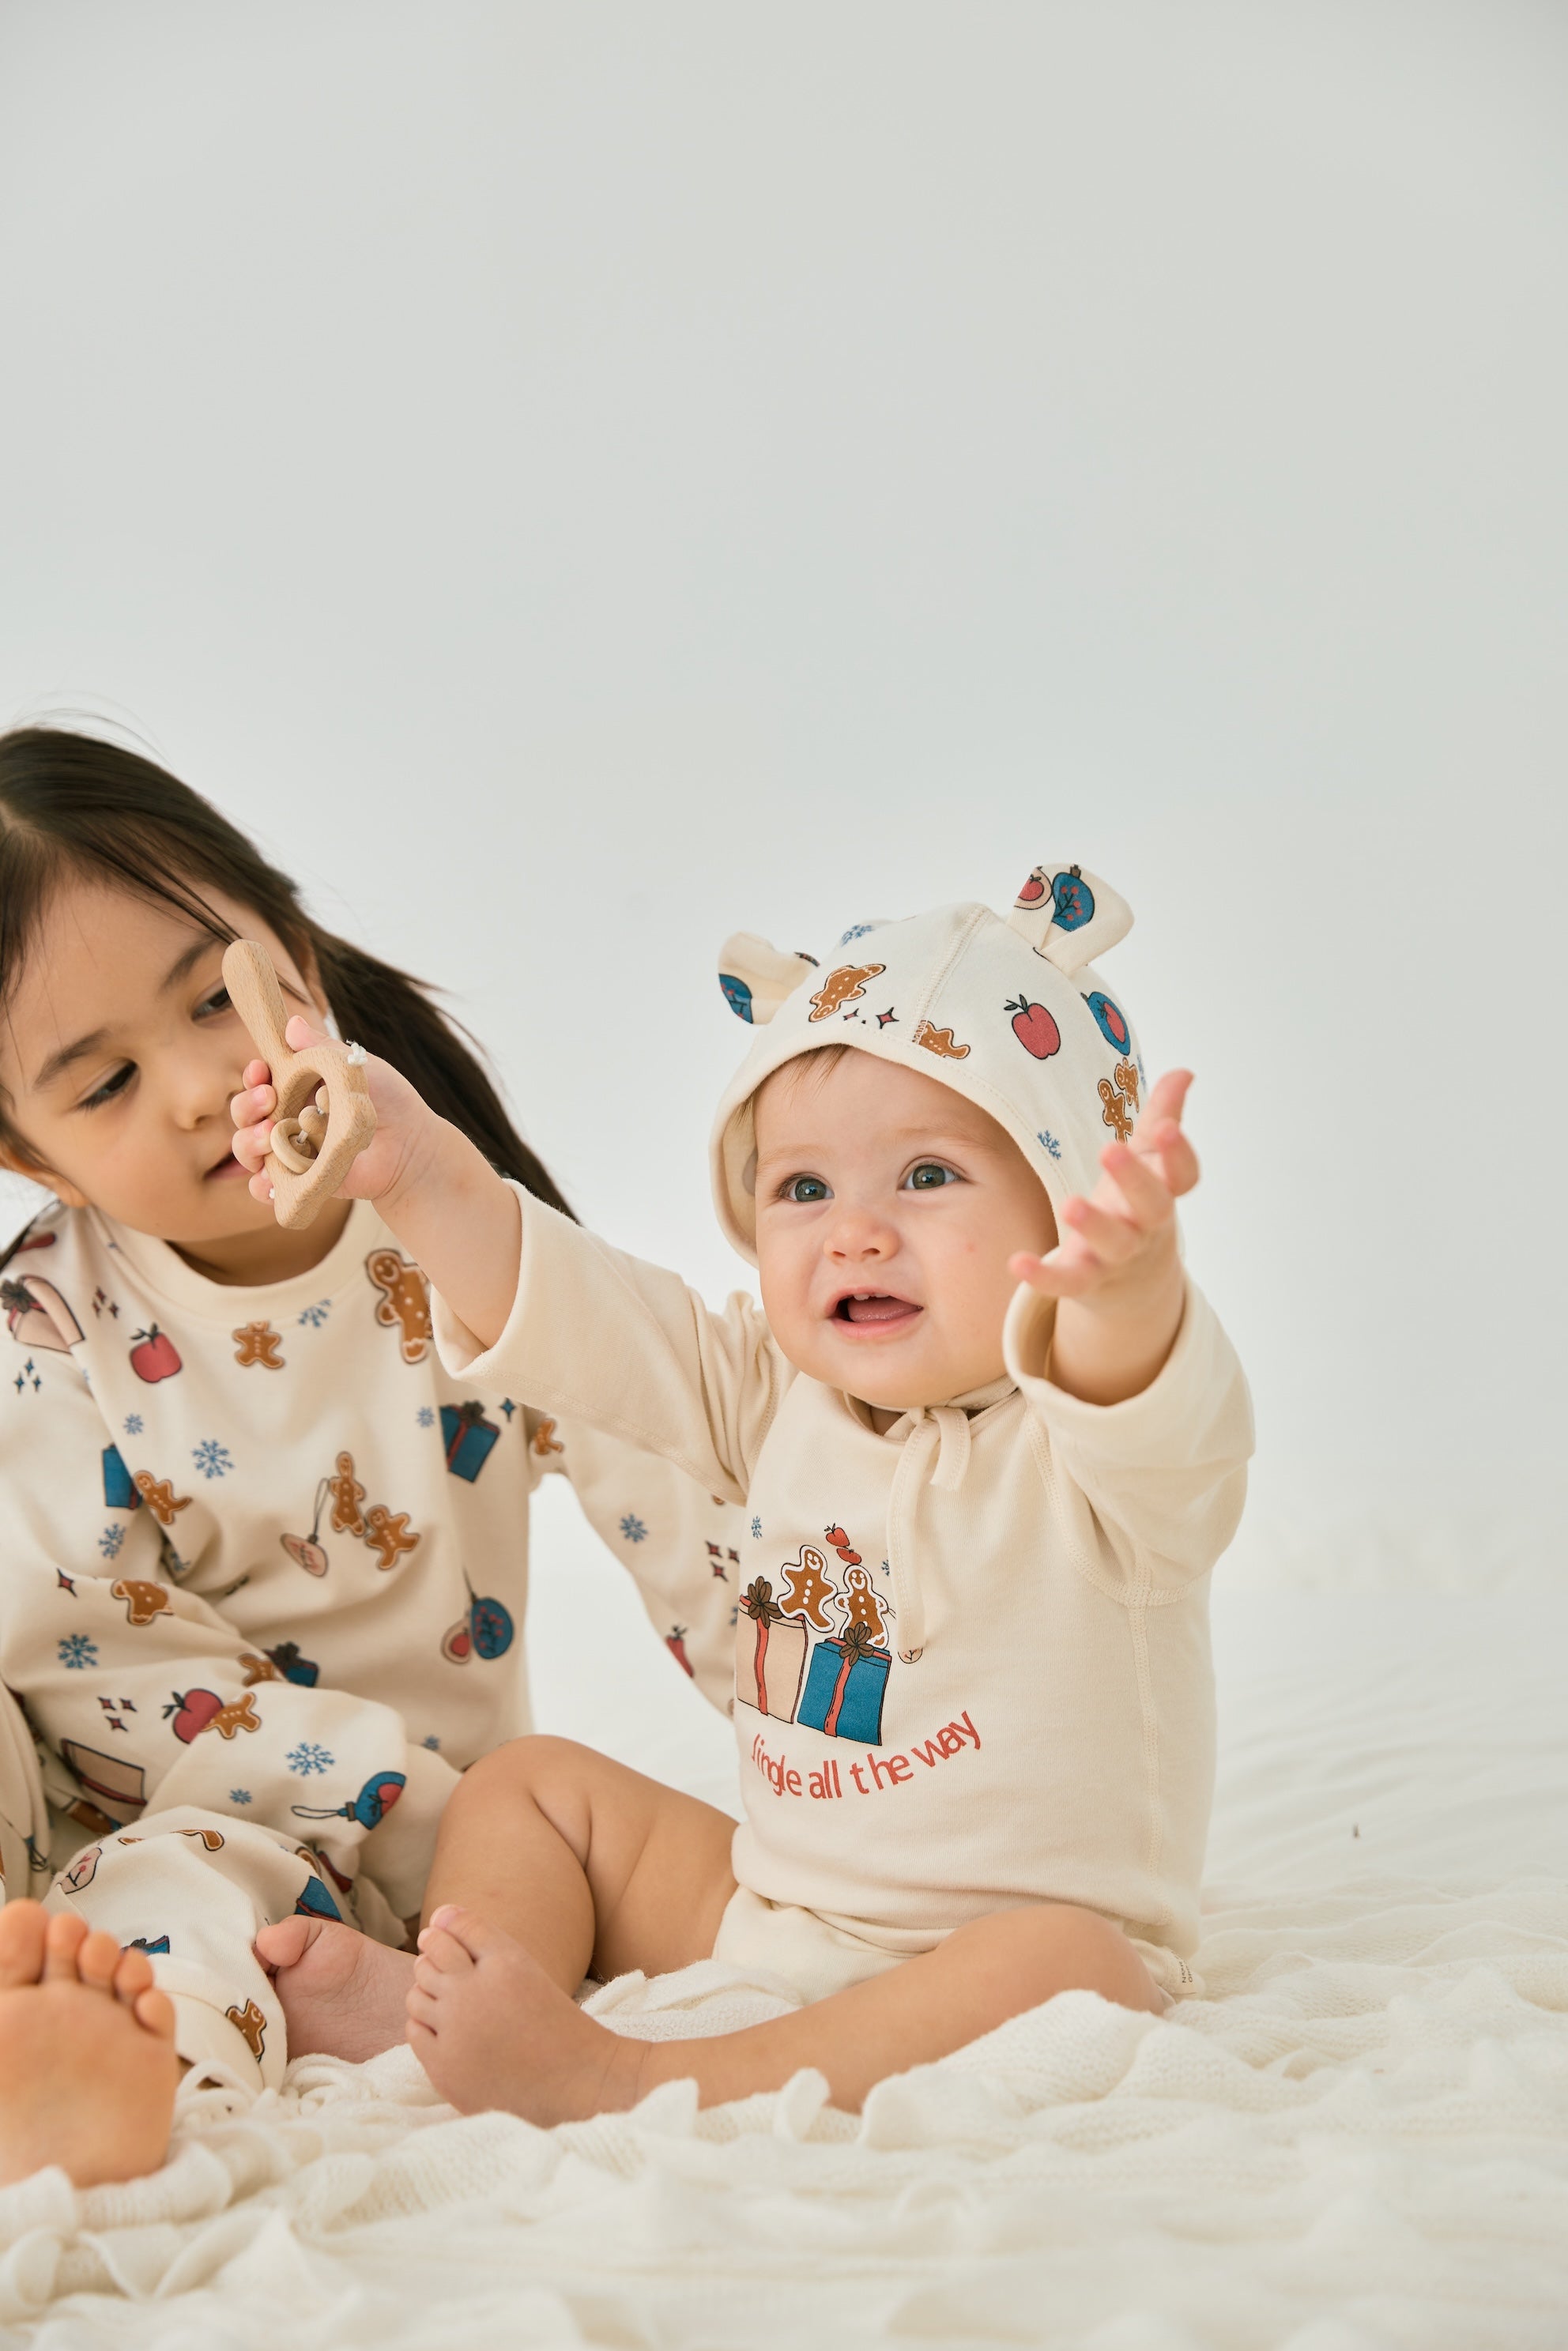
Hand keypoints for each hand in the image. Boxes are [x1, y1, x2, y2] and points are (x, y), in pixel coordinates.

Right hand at [229, 1015, 441, 1214]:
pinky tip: (268, 1177)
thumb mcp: (356, 1066)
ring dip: (248, 1142)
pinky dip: (261, 1184)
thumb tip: (292, 1024)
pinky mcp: (300, 1182)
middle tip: (268, 1099)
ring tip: (268, 1135)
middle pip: (245, 1114)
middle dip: (246, 1106)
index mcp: (295, 1089)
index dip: (253, 1076)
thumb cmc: (388, 1100)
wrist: (412, 1145)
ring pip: (248, 1149)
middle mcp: (286, 1120)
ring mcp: (291, 1152)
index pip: (259, 1082)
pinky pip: (268, 1188)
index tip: (260, 1070)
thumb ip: (323, 1048)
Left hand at [1007, 1069, 1196, 1403]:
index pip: (1183, 1176)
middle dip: (1134, 1180)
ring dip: (1094, 1226)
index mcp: (1163, 1192)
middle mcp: (1145, 1226)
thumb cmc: (1136, 1204)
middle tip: (1111, 1149)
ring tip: (1070, 1203)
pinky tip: (1017, 1262)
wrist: (1135, 1283)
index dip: (1178, 1154)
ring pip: (1114, 1244)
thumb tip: (1183, 1072)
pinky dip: (1044, 1277)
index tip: (1168, 1126)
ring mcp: (1117, 1257)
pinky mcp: (1086, 1280)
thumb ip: (1162, 1115)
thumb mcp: (1148, 1161)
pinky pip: (1067, 1283)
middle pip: (1152, 1207)